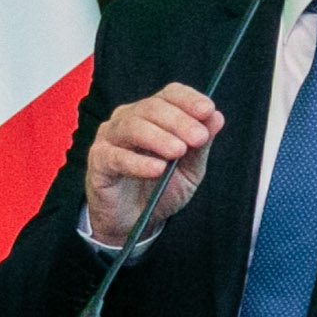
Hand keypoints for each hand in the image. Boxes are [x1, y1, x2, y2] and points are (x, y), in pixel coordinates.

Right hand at [84, 83, 224, 245]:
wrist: (134, 221)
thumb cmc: (160, 190)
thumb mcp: (189, 170)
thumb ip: (201, 146)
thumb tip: (216, 117)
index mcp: (153, 115)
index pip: (169, 94)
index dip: (188, 99)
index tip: (208, 110)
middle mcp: (129, 119)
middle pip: (152, 108)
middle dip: (179, 121)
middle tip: (198, 137)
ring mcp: (110, 138)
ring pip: (132, 126)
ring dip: (159, 137)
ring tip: (178, 151)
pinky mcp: (99, 162)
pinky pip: (116, 157)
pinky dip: (138, 162)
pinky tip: (157, 169)